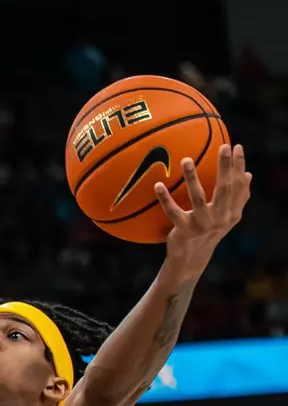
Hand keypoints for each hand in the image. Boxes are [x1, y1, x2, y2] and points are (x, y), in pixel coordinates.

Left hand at [157, 144, 251, 272]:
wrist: (191, 259)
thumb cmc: (209, 232)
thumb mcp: (226, 216)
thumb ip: (238, 198)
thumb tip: (248, 174)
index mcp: (232, 213)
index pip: (238, 185)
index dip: (238, 166)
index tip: (236, 146)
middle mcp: (220, 219)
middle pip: (224, 189)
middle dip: (225, 166)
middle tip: (223, 146)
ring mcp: (202, 225)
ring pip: (198, 198)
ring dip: (192, 178)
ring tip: (185, 160)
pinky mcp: (184, 231)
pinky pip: (173, 212)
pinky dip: (165, 199)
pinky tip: (157, 185)